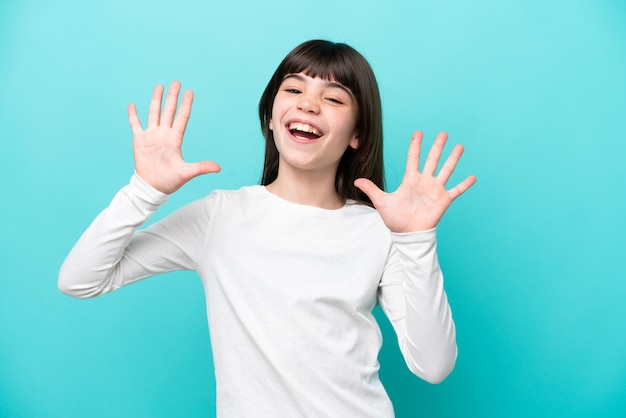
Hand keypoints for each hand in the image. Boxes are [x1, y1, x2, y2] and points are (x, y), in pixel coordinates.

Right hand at [128, 81, 220, 193]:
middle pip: (169, 111)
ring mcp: (151, 136)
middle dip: (173, 97)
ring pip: (154, 113)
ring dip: (156, 100)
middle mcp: (164, 134)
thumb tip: (219, 168)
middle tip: (177, 82)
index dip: (185, 105)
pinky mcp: (139, 141)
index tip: (190, 92)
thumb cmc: (170, 181)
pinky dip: (133, 115)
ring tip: (159, 86)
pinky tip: (132, 105)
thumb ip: (201, 168)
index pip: (182, 117)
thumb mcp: (186, 173)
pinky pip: (135, 125)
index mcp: (175, 139)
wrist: (153, 187)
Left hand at [354, 131, 475, 231]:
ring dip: (453, 159)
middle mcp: (424, 182)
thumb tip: (356, 181)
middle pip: (432, 159)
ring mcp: (435, 190)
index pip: (414, 158)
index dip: (415, 145)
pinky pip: (456, 190)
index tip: (418, 132)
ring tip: (460, 146)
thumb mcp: (382, 202)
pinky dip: (465, 184)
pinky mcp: (443, 200)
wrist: (407, 234)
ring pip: (446, 170)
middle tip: (443, 133)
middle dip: (437, 146)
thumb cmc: (395, 219)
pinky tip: (473, 177)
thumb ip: (371, 189)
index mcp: (411, 180)